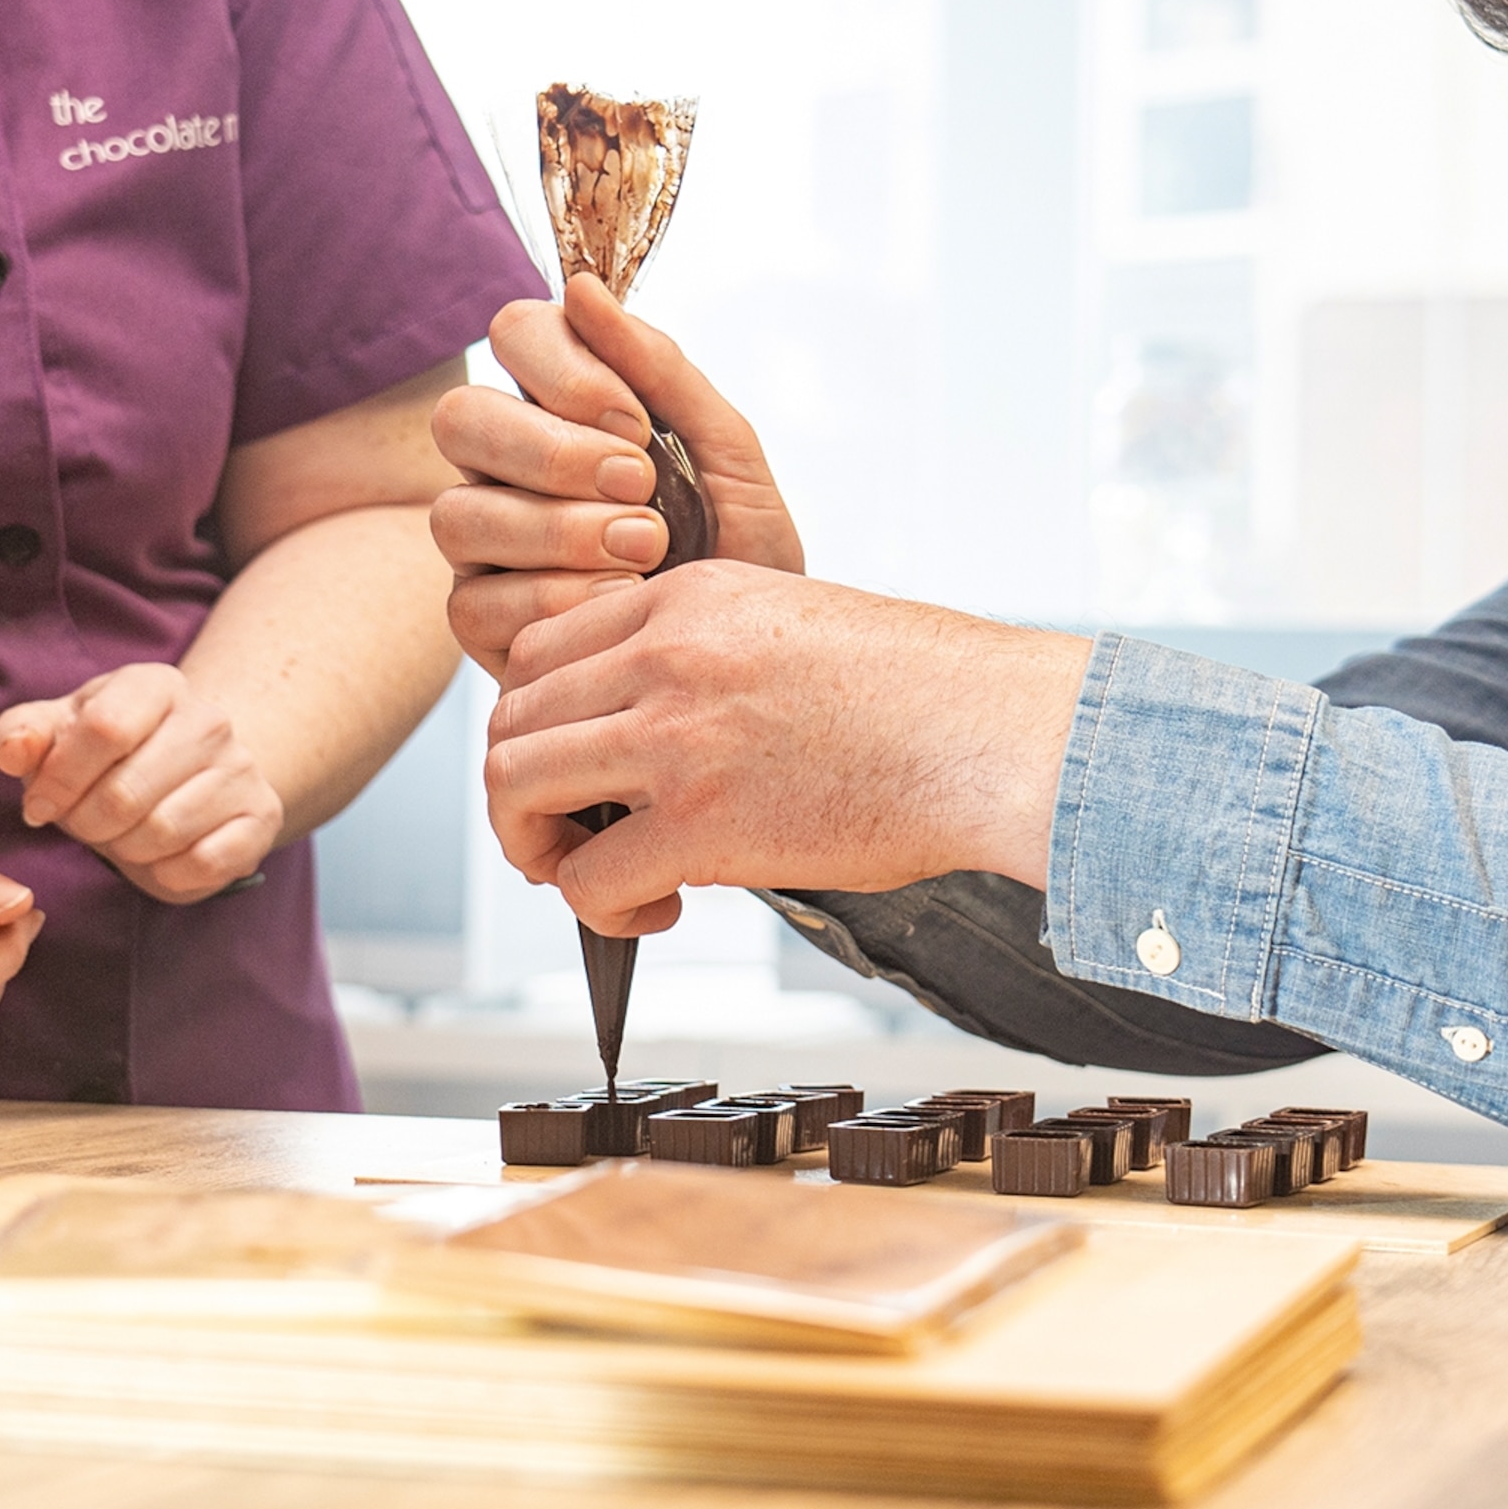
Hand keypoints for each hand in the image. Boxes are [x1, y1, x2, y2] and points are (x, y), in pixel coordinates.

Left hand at [0, 662, 283, 902]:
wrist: (187, 775)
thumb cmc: (107, 756)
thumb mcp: (57, 734)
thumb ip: (21, 735)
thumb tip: (16, 754)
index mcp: (156, 685)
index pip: (104, 728)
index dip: (59, 780)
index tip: (40, 806)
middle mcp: (209, 720)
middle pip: (126, 792)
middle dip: (87, 824)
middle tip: (82, 826)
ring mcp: (242, 768)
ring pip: (163, 831)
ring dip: (125, 849)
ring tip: (120, 837)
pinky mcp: (261, 817)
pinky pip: (202, 863)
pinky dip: (167, 873)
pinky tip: (160, 856)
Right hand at [431, 274, 804, 676]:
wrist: (753, 665)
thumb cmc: (741, 548)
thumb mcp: (727, 450)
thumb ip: (660, 369)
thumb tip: (581, 287)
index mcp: (559, 404)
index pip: (515, 333)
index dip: (566, 371)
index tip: (636, 424)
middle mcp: (504, 467)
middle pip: (461, 418)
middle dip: (554, 453)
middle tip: (639, 487)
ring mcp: (484, 546)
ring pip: (458, 514)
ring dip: (559, 531)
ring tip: (646, 549)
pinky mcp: (480, 623)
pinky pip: (475, 601)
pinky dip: (556, 599)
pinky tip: (617, 603)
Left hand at [480, 562, 1090, 934]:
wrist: (997, 734)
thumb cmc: (928, 694)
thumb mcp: (795, 625)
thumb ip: (711, 659)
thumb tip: (662, 735)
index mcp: (687, 598)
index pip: (537, 651)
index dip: (537, 722)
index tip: (577, 770)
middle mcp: (664, 656)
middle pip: (510, 719)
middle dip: (522, 792)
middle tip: (571, 837)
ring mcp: (675, 737)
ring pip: (515, 786)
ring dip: (535, 845)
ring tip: (594, 874)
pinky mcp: (699, 825)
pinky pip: (586, 879)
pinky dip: (599, 910)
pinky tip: (657, 909)